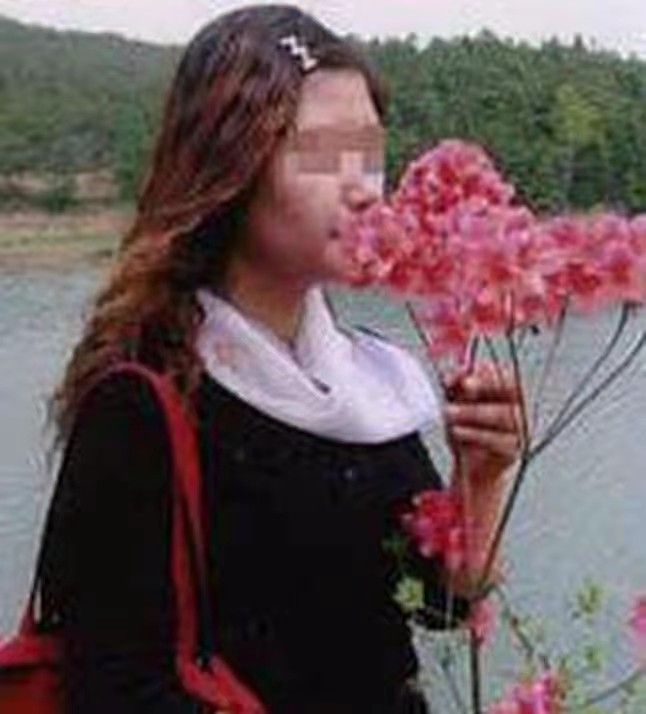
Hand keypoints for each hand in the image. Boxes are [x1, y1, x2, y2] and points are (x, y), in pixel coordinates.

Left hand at [442, 360, 525, 480]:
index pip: (506, 372)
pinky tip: (458, 431)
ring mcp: (518, 428)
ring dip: (473, 412)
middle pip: (510, 389)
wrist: (469, 466)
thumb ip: (458, 386)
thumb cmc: (465, 429)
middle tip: (462, 386)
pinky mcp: (514, 449)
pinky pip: (499, 440)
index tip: (466, 374)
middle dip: (483, 386)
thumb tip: (459, 371)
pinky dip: (475, 434)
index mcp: (505, 391)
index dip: (487, 370)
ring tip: (449, 413)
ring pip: (504, 414)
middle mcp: (517, 406)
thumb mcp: (455, 405)